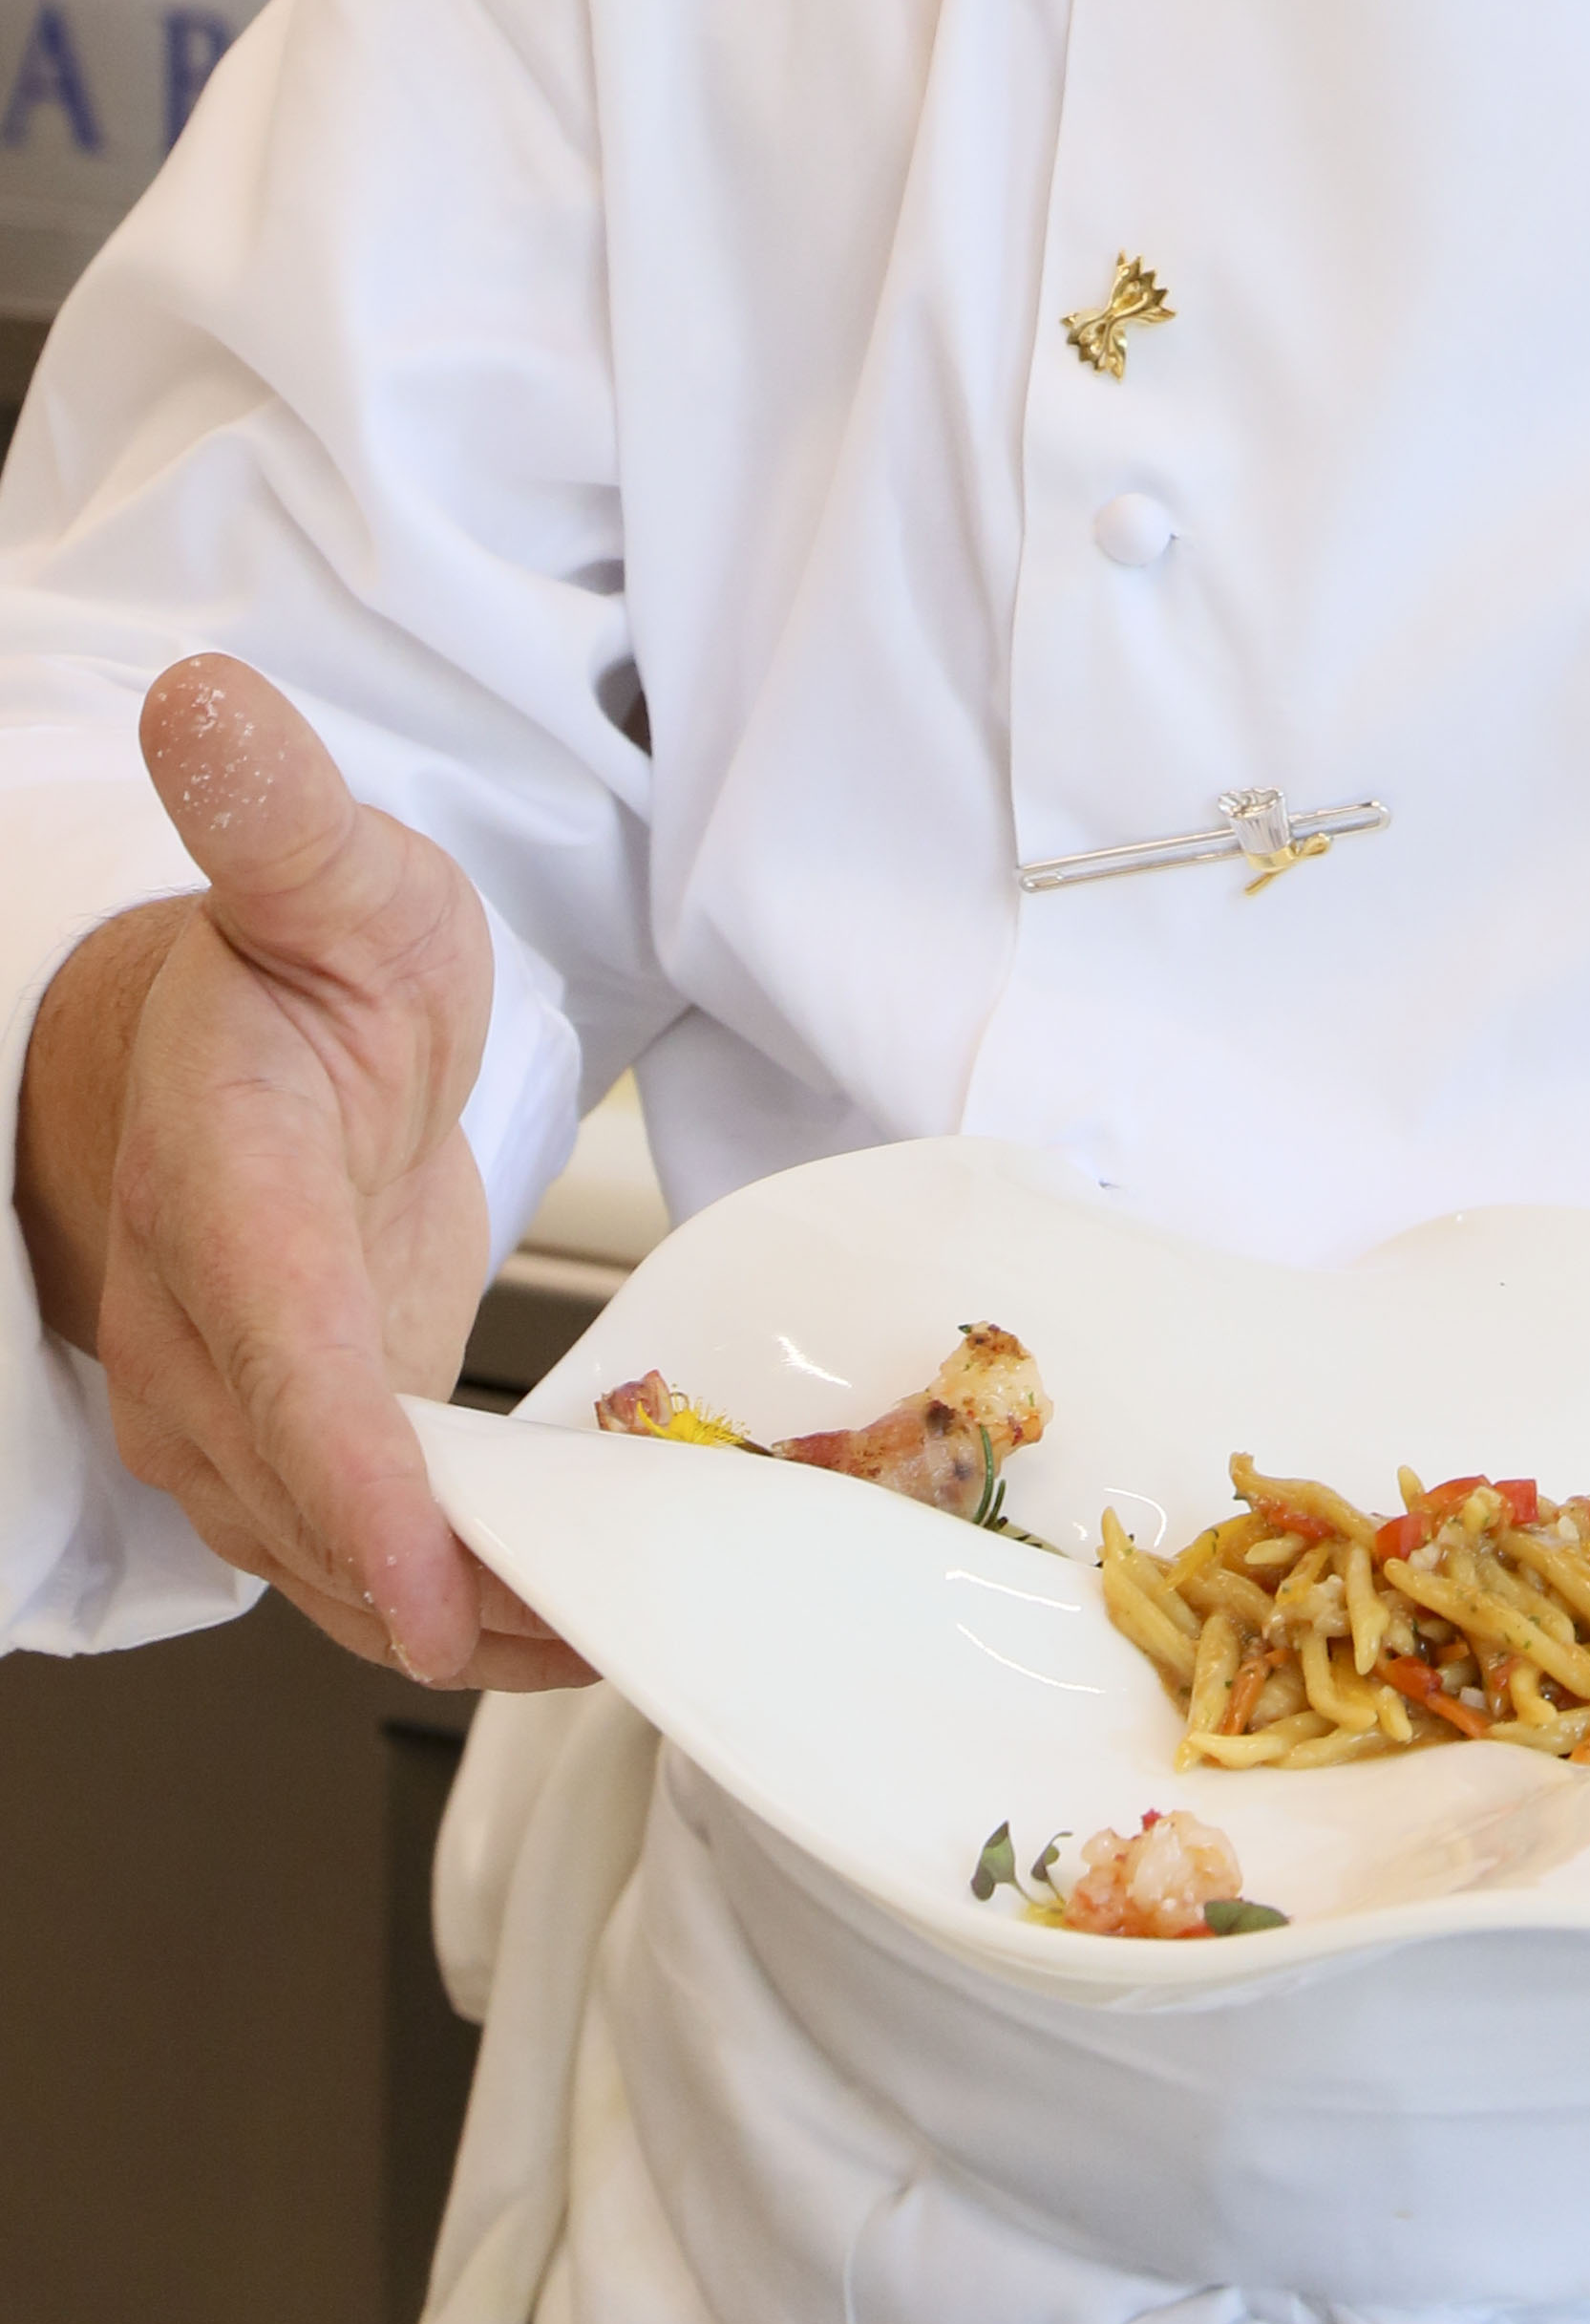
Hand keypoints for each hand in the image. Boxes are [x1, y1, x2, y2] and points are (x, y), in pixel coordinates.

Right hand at [13, 655, 585, 1688]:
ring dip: (486, 1615)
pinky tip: (602, 1612)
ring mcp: (242, 1422)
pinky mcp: (302, 1465)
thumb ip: (276, 813)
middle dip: (458, 1589)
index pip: (277, 1363)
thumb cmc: (295, 971)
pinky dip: (484, 1602)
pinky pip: (381, 1567)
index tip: (430, 1574)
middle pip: (315, 1508)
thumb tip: (203, 697)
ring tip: (652, 1625)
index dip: (352, 1484)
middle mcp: (206, 1338)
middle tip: (637, 1615)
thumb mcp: (327, 874)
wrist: (226, 1055)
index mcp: (217, 1194)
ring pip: (345, 1570)